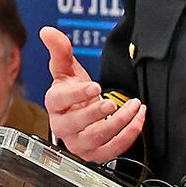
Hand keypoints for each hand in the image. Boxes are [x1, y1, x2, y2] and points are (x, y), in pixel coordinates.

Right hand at [39, 27, 145, 162]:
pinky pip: (111, 150)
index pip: (59, 101)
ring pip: (96, 138)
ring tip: (132, 107)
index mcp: (54, 104)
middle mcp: (62, 126)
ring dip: (118, 124)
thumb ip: (60, 49)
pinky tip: (137, 119)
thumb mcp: (67, 69)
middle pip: (75, 124)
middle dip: (95, 113)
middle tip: (112, 103)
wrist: (82, 114)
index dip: (77, 95)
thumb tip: (47, 31)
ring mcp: (78, 142)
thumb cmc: (73, 93)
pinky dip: (128, 136)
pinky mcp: (94, 154)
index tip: (95, 86)